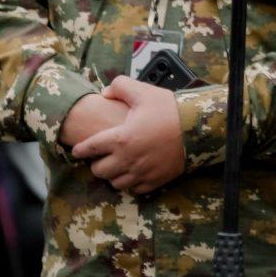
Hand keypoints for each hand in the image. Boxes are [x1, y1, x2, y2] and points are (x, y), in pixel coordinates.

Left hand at [68, 79, 187, 194]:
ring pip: (116, 184)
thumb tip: (105, 93)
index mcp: (121, 138)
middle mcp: (128, 160)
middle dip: (97, 164)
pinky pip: (135, 189)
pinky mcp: (155, 181)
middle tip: (101, 156)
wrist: (198, 128)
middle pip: (100, 171)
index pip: (91, 148)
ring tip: (117, 165)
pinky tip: (134, 173)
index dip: (81, 150)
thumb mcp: (143, 91)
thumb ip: (120, 87)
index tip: (77, 151)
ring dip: (113, 175)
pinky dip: (131, 183)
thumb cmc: (170, 110)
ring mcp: (142, 173)